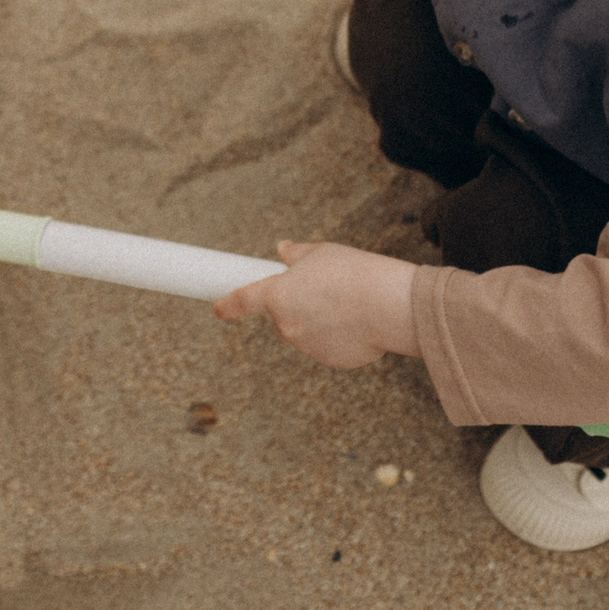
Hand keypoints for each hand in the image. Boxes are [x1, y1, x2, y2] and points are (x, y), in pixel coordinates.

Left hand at [214, 241, 420, 367]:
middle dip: (296, 307)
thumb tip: (282, 249)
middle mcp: (287, 324)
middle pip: (281, 318)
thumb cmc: (355, 273)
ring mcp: (307, 346)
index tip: (218, 309)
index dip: (228, 304)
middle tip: (323, 291)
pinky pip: (326, 347)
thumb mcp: (322, 253)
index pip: (242, 301)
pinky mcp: (330, 360)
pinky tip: (356, 323)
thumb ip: (297, 254)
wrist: (389, 305)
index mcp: (278, 295)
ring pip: (304, 333)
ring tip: (347, 306)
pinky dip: (336, 338)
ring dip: (317, 322)